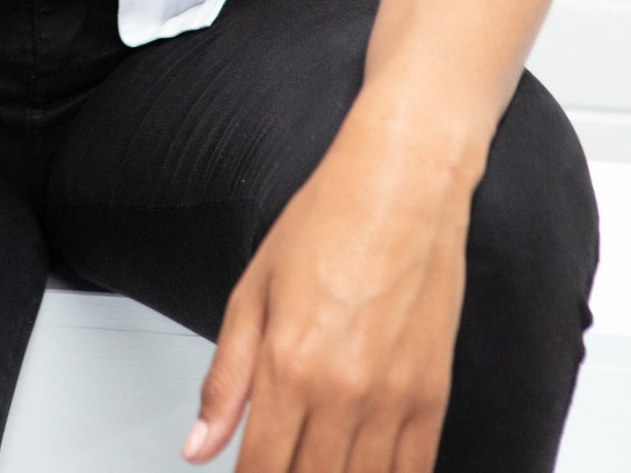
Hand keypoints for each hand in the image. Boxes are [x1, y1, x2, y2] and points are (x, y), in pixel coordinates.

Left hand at [181, 98, 473, 471]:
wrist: (402, 186)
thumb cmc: (327, 222)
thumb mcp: (253, 291)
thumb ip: (225, 378)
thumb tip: (198, 445)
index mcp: (288, 365)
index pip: (260, 469)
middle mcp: (341, 391)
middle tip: (278, 469)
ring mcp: (392, 399)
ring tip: (317, 466)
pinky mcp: (433, 395)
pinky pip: (412, 471)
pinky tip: (364, 471)